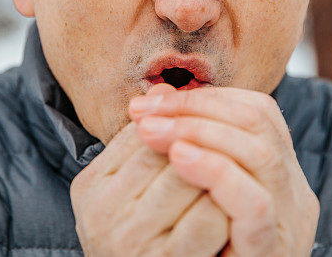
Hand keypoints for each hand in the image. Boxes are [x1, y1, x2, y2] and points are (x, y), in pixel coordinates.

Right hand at [70, 86, 228, 256]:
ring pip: (190, 177)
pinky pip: (209, 217)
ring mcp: (127, 241)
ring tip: (241, 171)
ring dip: (222, 171)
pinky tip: (237, 209)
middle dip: (205, 143)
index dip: (185, 123)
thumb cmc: (147, 242)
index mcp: (90, 187)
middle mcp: (100, 214)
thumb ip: (146, 150)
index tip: (212, 125)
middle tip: (237, 141)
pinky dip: (230, 206)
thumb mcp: (132, 193)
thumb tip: (166, 89)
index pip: (144, 132)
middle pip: (167, 150)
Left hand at [129, 86, 318, 255]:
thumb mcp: (195, 197)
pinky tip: (179, 161)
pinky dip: (215, 172)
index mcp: (279, 174)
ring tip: (153, 133)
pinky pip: (254, 202)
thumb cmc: (198, 254)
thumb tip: (149, 100)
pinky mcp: (272, 251)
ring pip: (261, 154)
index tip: (152, 102)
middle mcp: (295, 192)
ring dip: (201, 132)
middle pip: (260, 121)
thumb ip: (185, 153)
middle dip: (197, 108)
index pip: (257, 110)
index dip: (205, 99)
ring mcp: (290, 222)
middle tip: (147, 114)